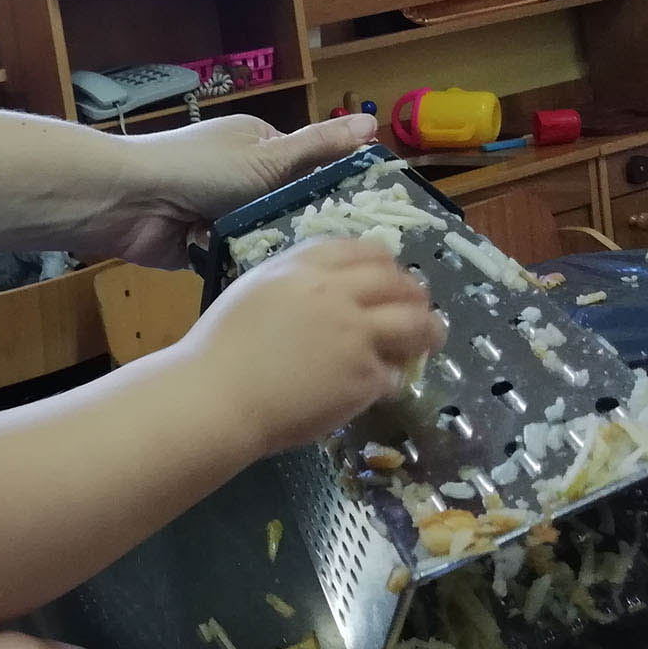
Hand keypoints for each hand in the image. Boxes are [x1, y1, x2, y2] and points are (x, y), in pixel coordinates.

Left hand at [100, 112, 379, 267]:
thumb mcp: (268, 156)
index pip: (310, 165)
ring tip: (314, 274)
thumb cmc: (200, 169)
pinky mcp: (204, 246)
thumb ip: (318, 148)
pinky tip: (273, 282)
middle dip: (304, 226)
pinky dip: (246, 265)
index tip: (368, 218)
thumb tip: (371, 123)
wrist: (131, 202)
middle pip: (288, 205)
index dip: (336, 190)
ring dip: (273, 247)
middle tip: (344, 257)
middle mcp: (241, 176)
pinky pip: (237, 259)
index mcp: (258, 144)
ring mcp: (221, 212)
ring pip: (264, 236)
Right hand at [174, 237, 443, 455]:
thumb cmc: (220, 350)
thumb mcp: (253, 292)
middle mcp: (336, 292)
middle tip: (419, 308)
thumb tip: (331, 289)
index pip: (363, 251)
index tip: (390, 277)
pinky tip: (379, 386)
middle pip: (397, 281)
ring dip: (429, 330)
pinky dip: (390, 379)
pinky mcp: (364, 375)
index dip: (384, 264)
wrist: (217, 397)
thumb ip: (295, 282)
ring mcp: (355, 334)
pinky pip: (393, 373)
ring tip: (430, 340)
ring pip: (415, 323)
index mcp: (303, 268)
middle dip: (415, 294)